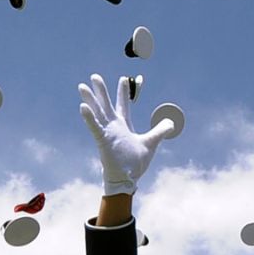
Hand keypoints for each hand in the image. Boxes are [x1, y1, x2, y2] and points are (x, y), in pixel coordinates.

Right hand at [79, 74, 176, 196]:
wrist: (127, 179)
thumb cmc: (136, 163)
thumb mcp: (151, 143)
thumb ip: (159, 131)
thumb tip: (171, 123)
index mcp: (124, 125)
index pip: (123, 105)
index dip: (123, 92)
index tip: (124, 78)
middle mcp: (114, 126)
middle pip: (106, 104)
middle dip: (101, 90)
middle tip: (95, 76)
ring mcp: (107, 132)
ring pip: (97, 112)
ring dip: (90, 99)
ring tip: (82, 86)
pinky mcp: (103, 140)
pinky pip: (94, 127)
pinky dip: (89, 117)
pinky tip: (83, 107)